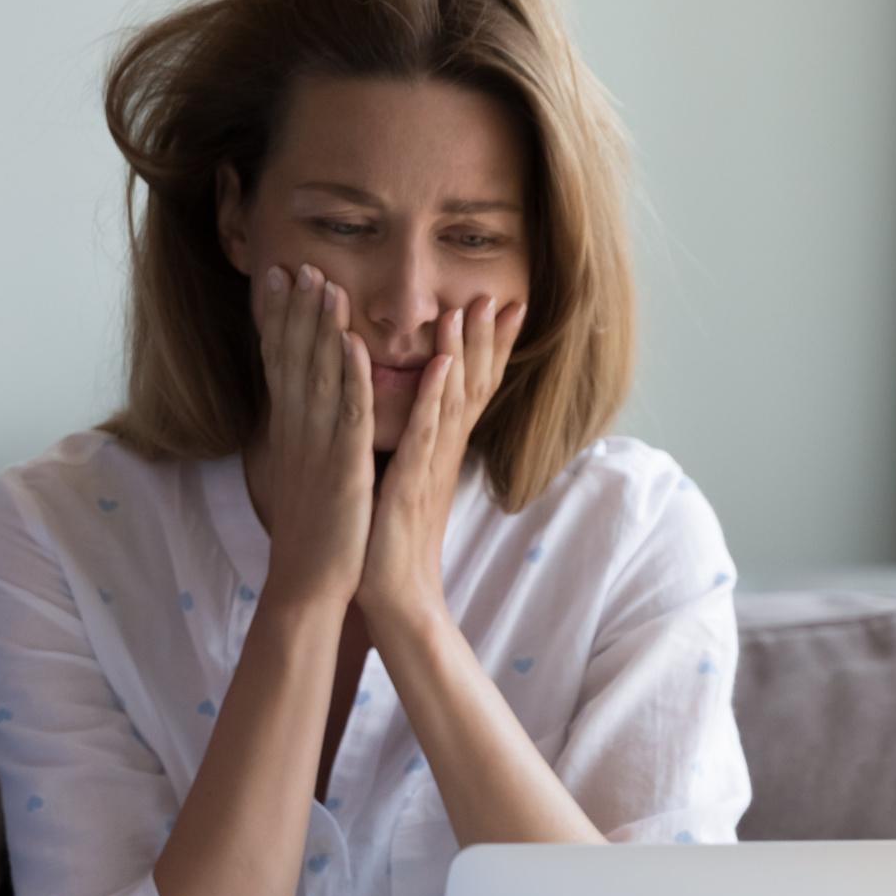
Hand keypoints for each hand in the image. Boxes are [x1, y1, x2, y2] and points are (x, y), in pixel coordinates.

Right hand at [243, 264, 373, 616]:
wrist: (309, 587)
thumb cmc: (313, 536)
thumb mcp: (303, 475)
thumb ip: (303, 437)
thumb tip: (299, 410)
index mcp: (291, 433)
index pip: (280, 365)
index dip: (277, 321)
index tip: (275, 280)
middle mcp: (299, 434)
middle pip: (293, 361)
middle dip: (294, 311)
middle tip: (294, 265)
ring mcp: (320, 449)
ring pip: (319, 378)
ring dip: (320, 330)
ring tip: (322, 284)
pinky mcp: (345, 469)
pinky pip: (349, 417)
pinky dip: (352, 378)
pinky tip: (354, 345)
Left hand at [361, 296, 519, 641]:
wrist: (395, 601)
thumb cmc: (393, 546)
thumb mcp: (407, 487)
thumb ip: (417, 452)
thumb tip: (420, 424)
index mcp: (439, 453)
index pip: (468, 391)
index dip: (486, 350)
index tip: (500, 307)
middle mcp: (443, 455)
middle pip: (472, 388)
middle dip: (486, 340)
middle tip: (501, 294)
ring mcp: (431, 469)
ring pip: (453, 401)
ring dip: (462, 354)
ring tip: (470, 309)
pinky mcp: (411, 486)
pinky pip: (425, 436)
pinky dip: (433, 398)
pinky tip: (440, 367)